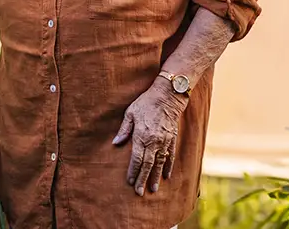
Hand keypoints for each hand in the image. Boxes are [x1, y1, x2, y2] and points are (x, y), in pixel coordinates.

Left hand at [112, 78, 186, 196]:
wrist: (167, 96)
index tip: (129, 182)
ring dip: (156, 177)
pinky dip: (168, 167)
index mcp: (142, 136)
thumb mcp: (130, 113)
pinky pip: (170, 156)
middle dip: (142, 179)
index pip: (137, 159)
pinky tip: (166, 176)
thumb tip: (116, 143)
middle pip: (148, 165)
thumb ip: (124, 130)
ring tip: (153, 189)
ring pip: (159, 163)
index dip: (133, 171)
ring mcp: (164, 141)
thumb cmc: (146, 103)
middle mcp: (154, 142)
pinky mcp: (172, 139)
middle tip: (139, 192)